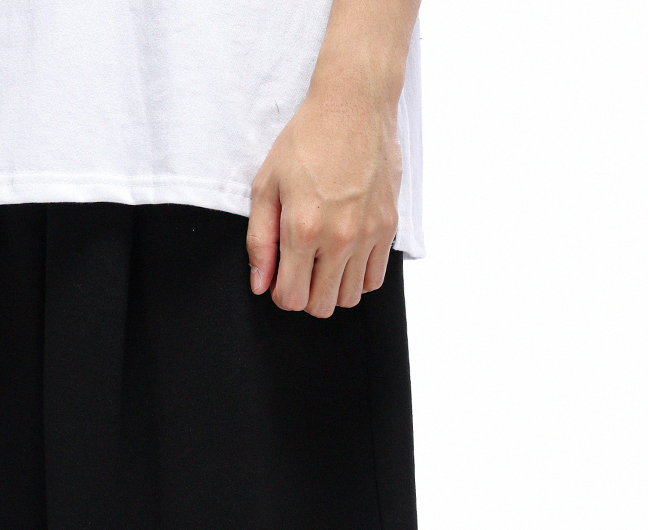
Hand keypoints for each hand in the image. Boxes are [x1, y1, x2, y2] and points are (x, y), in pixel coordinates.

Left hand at [247, 72, 401, 315]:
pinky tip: (346, 257)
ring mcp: (367, 234)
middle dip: (305, 296)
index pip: (291, 298)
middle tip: (300, 270)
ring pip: (349, 298)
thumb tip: (260, 284)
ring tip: (323, 263)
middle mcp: (339, 238)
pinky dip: (358, 277)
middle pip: (321, 306)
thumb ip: (260, 241)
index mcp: (303, 229)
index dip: (281, 295)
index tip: (280, 278)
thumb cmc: (306, 139)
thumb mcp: (266, 185)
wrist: (354, 104)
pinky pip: (375, 279)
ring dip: (332, 289)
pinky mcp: (388, 226)